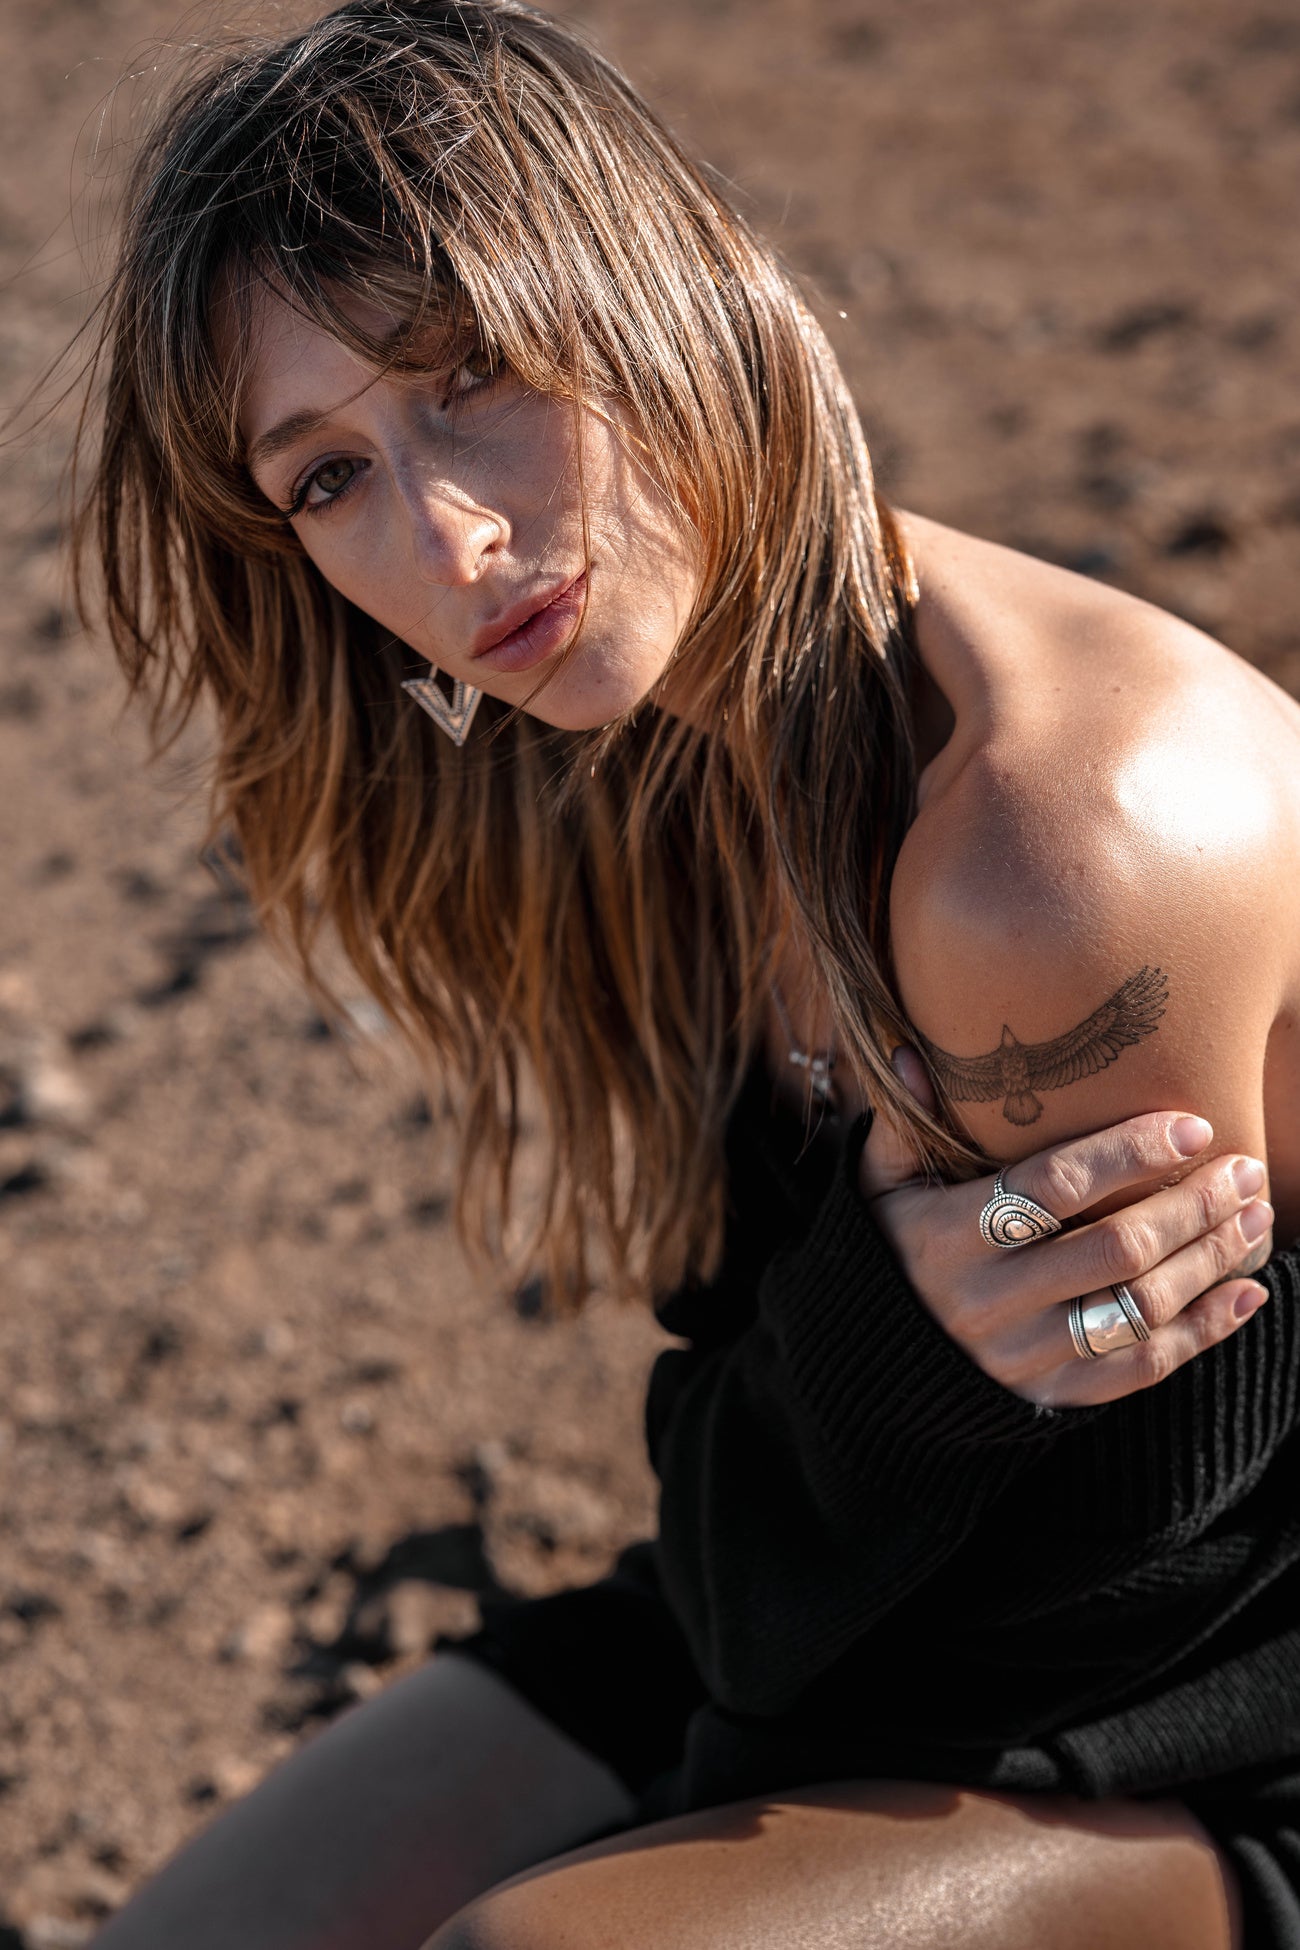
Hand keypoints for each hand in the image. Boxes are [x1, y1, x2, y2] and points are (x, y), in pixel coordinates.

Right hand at [858, 1047, 1272, 1406]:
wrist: (875, 1365)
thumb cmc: (891, 1248)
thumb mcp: (881, 1186)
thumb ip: (903, 1122)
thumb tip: (913, 1052)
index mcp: (949, 1236)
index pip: (1052, 1187)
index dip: (1128, 1154)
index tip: (1192, 1126)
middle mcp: (988, 1301)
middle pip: (1112, 1248)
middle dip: (1191, 1204)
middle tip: (1244, 1168)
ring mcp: (1023, 1355)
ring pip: (1137, 1308)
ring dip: (1209, 1259)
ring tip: (1255, 1214)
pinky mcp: (1052, 1395)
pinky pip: (1142, 1367)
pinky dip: (1204, 1330)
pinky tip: (1247, 1291)